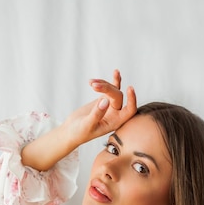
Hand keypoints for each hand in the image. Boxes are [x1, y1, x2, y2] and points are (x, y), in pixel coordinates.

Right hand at [21, 70, 136, 171]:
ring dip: (103, 84)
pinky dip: (109, 81)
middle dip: (107, 88)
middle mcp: (115, 114)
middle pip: (118, 96)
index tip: (129, 88)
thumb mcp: (88, 125)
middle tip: (94, 86)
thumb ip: (97, 114)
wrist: (71, 131)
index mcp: (116, 122)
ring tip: (91, 83)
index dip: (132, 99)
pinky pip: (110, 89)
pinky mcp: (102, 100)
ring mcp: (109, 106)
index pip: (130, 111)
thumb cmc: (79, 133)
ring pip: (113, 90)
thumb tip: (106, 101)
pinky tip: (115, 72)